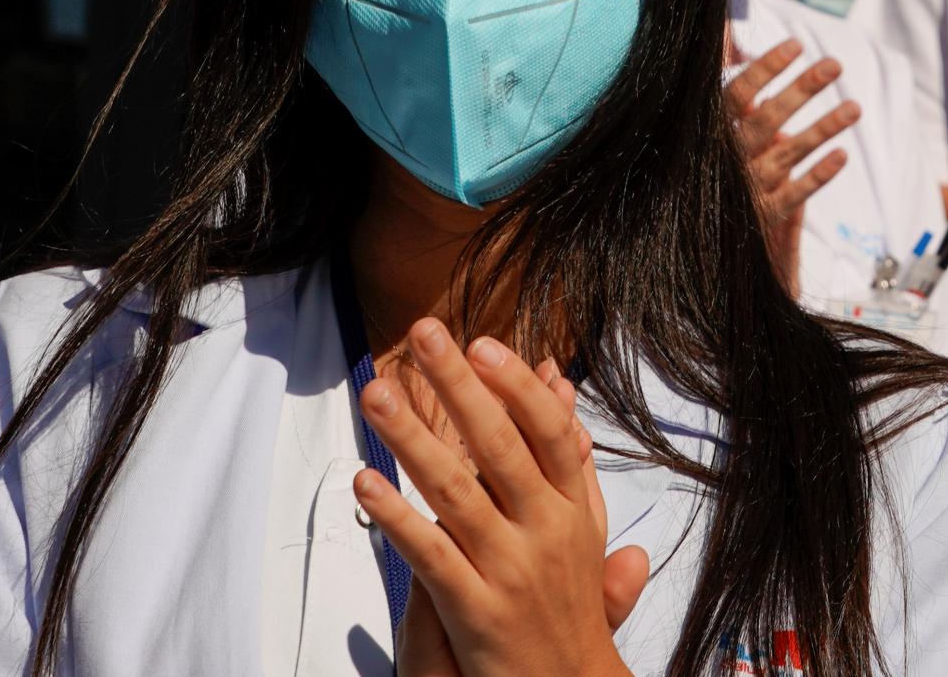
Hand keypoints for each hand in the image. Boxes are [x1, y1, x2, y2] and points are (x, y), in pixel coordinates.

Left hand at [357, 322, 645, 676]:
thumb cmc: (569, 603)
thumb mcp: (582, 525)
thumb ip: (567, 454)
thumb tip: (557, 379)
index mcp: (571, 509)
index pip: (546, 433)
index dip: (513, 386)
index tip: (481, 343)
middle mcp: (545, 533)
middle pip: (498, 448)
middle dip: (457, 387)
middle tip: (422, 335)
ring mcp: (510, 572)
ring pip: (456, 493)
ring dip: (411, 438)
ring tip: (377, 394)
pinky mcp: (475, 612)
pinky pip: (429, 556)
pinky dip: (396, 517)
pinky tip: (365, 484)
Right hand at [724, 34, 856, 286]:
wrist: (689, 235)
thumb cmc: (706, 162)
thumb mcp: (709, 122)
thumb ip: (723, 78)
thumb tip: (724, 25)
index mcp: (712, 131)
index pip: (738, 94)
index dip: (765, 68)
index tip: (794, 45)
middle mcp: (728, 156)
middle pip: (768, 119)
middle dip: (802, 89)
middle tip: (835, 64)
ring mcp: (747, 186)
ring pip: (788, 154)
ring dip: (823, 128)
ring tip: (856, 108)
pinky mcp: (763, 214)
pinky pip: (795, 195)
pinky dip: (818, 176)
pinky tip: (842, 156)